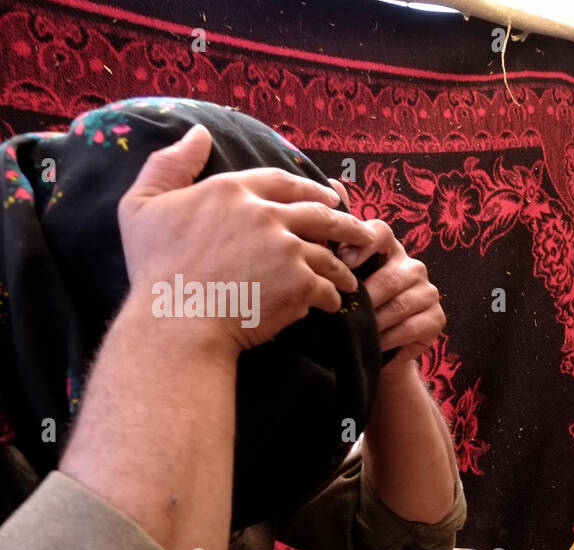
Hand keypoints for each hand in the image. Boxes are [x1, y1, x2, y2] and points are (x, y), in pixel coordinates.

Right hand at [118, 124, 370, 352]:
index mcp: (231, 190)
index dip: (310, 188)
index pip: (283, 181)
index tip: (329, 196)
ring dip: (341, 267)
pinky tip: (331, 304)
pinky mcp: (300, 283)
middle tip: (360, 233)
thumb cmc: (154, 270)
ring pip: (328, 254)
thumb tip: (199, 132)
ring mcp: (287, 249)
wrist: (176, 323)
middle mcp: (265, 214)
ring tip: (348, 279)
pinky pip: (327, 288)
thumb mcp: (143, 205)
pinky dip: (331, 297)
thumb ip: (170, 164)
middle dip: (345, 223)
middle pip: (319, 213)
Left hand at [329, 181, 444, 367]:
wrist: (372, 346)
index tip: (344, 263)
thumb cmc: (352, 304)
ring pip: (402, 303)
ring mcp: (428, 291)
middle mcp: (411, 264)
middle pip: (392, 276)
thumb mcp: (338, 270)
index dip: (362, 245)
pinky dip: (392, 338)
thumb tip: (334, 182)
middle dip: (367, 297)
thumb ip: (335, 232)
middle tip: (345, 311)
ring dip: (377, 321)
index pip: (380, 232)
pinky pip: (415, 326)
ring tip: (358, 332)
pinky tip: (376, 344)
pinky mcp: (437, 318)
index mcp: (387, 247)